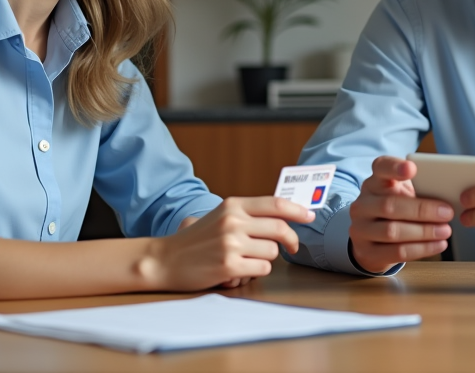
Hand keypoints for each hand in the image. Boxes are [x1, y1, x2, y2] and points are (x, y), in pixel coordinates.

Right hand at [144, 197, 313, 290]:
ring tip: (247, 260)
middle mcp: (233, 221)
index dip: (297, 210)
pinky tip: (239, 270)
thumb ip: (248, 214)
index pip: (275, 203)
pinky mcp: (229, 265)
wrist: (165, 260)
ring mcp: (231, 243)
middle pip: (280, 229)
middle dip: (292, 240)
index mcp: (232, 205)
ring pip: (272, 252)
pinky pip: (261, 269)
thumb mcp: (220, 216)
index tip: (309, 216)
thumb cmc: (195, 240)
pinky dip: (255, 272)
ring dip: (265, 259)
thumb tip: (283, 216)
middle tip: (292, 247)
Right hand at [348, 156, 453, 272]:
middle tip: (447, 212)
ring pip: (392, 231)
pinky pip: (396, 252)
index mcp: (374, 183)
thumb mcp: (402, 194)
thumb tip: (446, 196)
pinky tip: (438, 244)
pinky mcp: (367, 252)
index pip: (380, 168)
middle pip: (389, 205)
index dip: (394, 168)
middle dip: (422, 210)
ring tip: (445, 231)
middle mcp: (362, 204)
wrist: (372, 239)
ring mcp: (361, 229)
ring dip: (424, 232)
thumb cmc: (396, 210)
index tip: (412, 168)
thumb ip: (418, 190)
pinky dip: (421, 249)